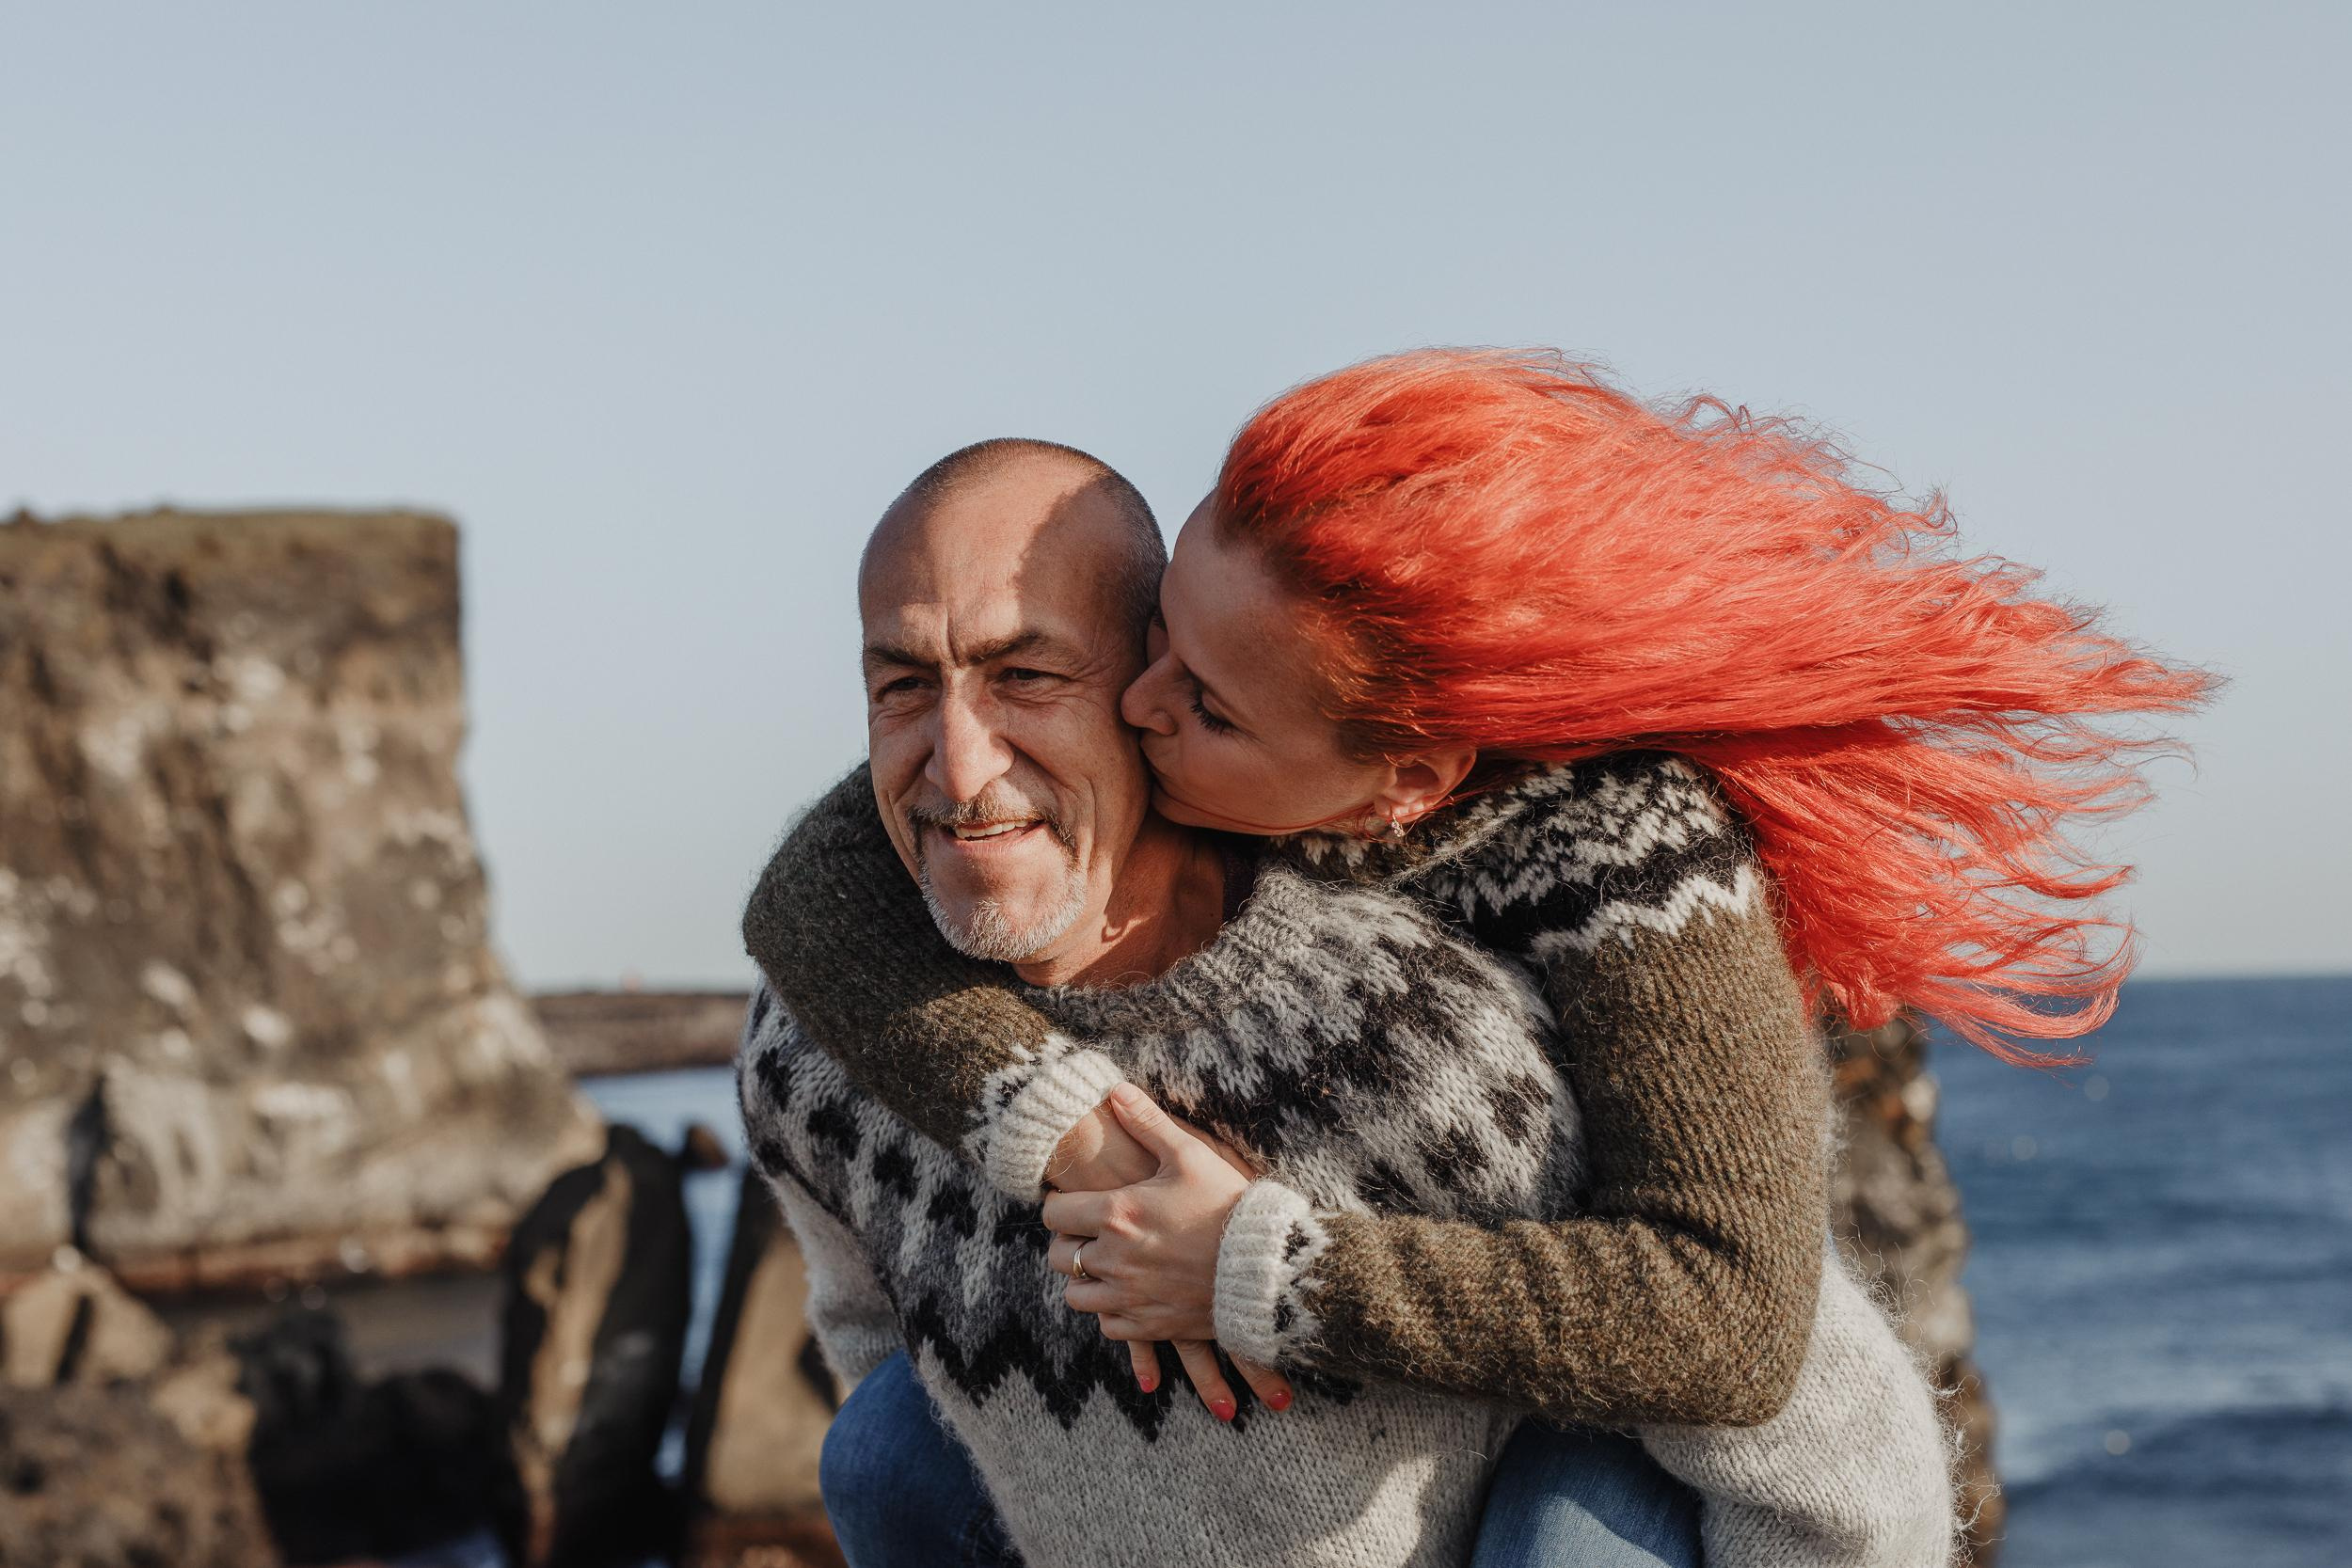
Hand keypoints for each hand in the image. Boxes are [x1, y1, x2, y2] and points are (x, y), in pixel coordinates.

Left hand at [1041, 1085, 1290, 1415]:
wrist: (1268, 1267)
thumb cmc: (1228, 1204)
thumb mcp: (1190, 1155)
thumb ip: (1148, 1122)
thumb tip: (1114, 1089)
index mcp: (1116, 1214)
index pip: (1053, 1214)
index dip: (1060, 1205)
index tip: (1076, 1202)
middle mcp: (1113, 1259)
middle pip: (1058, 1256)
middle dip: (1068, 1242)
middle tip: (1089, 1233)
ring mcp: (1129, 1297)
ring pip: (1076, 1295)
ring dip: (1085, 1280)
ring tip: (1107, 1265)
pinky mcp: (1149, 1327)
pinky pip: (1107, 1325)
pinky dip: (1112, 1312)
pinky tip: (1130, 1293)